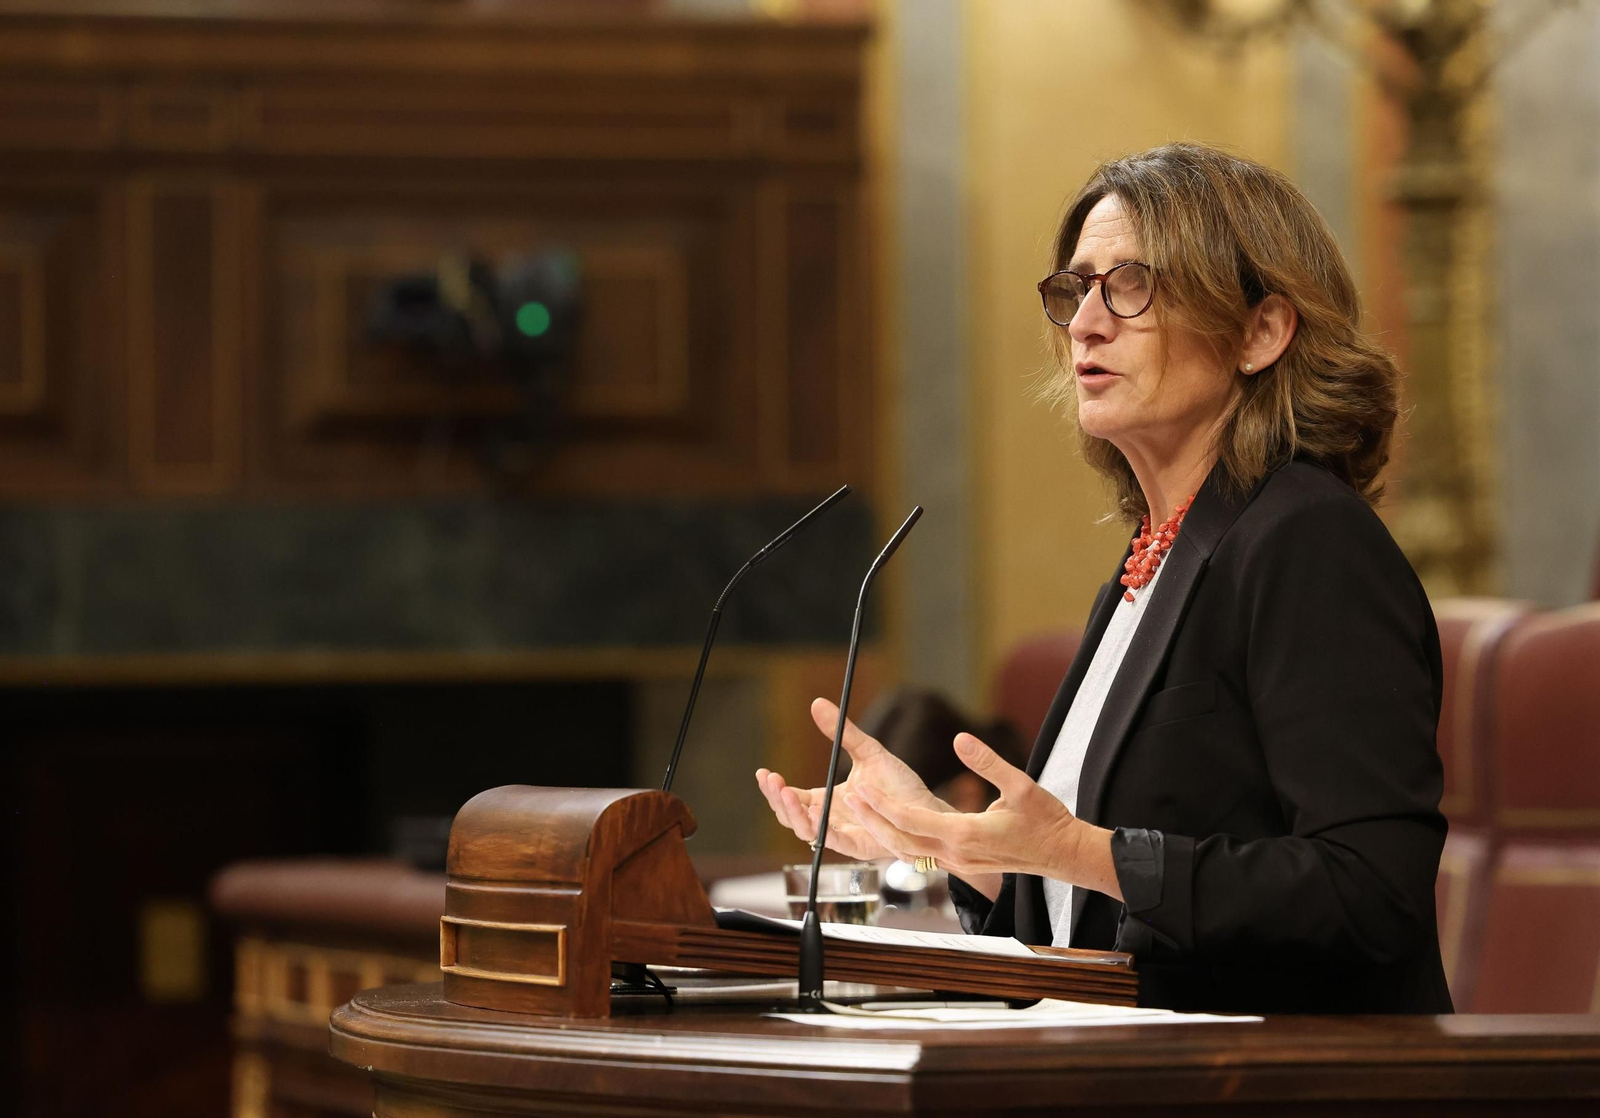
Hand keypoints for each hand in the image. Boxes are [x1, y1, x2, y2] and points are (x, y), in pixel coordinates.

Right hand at [755, 697, 952, 860]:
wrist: (928, 807)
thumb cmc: (900, 786)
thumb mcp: (868, 752)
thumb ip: (842, 732)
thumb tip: (817, 703)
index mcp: (827, 801)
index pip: (792, 797)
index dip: (774, 788)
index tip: (764, 772)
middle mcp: (830, 820)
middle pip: (792, 816)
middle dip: (777, 800)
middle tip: (771, 781)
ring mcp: (843, 835)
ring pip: (807, 832)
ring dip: (794, 814)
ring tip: (787, 793)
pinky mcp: (860, 847)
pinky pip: (836, 841)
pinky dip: (823, 828)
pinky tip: (816, 810)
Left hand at [845, 732, 1113, 896]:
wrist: (1062, 854)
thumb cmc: (1045, 820)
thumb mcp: (1021, 784)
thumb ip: (988, 762)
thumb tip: (960, 739)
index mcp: (965, 835)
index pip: (912, 820)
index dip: (883, 805)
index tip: (861, 787)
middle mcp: (955, 853)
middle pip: (900, 839)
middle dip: (871, 819)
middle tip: (847, 797)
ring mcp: (957, 861)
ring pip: (907, 849)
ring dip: (881, 830)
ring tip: (859, 808)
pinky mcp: (960, 861)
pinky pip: (920, 852)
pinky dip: (899, 838)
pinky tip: (888, 823)